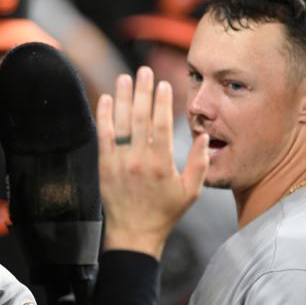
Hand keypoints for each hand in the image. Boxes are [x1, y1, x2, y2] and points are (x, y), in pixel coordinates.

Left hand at [96, 66, 207, 257]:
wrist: (133, 233)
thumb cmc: (165, 212)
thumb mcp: (191, 191)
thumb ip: (199, 163)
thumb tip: (202, 136)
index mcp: (161, 164)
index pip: (161, 125)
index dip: (162, 102)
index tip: (164, 84)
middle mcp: (138, 161)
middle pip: (140, 118)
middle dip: (143, 91)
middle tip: (144, 71)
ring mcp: (119, 163)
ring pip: (120, 123)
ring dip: (123, 98)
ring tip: (124, 78)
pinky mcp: (104, 166)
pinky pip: (103, 137)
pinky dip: (104, 117)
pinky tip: (106, 100)